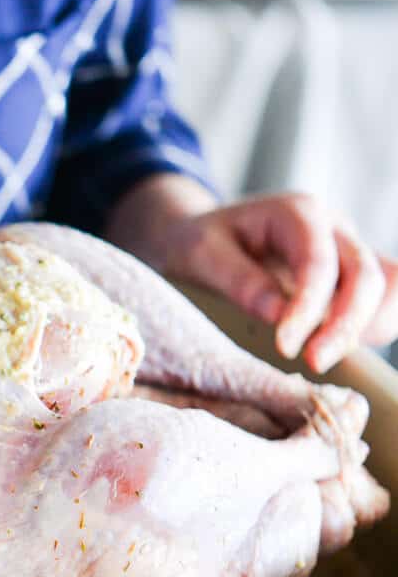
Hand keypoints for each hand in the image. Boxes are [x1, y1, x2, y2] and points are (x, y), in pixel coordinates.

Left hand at [107, 176, 397, 372]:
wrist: (202, 234)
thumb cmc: (199, 242)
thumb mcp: (202, 254)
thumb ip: (240, 281)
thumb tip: (279, 316)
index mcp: (296, 213)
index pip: (319, 263)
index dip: (309, 310)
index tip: (286, 348)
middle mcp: (332, 226)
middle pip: (367, 274)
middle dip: (346, 325)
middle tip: (314, 363)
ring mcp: (348, 248)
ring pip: (388, 284)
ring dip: (369, 325)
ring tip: (326, 355)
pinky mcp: (351, 273)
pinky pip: (385, 296)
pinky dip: (373, 325)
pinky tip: (336, 345)